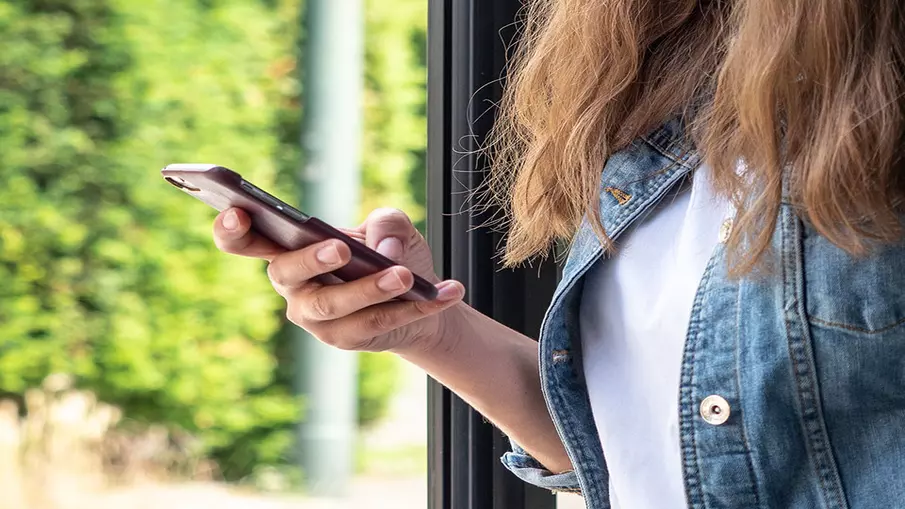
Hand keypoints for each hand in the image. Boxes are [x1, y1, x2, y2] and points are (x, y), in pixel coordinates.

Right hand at [212, 207, 464, 352]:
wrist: (420, 297)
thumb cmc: (392, 254)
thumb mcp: (394, 227)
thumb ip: (387, 223)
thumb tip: (383, 250)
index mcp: (289, 249)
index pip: (244, 241)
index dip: (231, 230)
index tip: (237, 212)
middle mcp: (292, 285)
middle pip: (286, 273)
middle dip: (312, 260)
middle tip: (340, 248)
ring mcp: (315, 317)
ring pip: (334, 305)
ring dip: (370, 289)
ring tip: (404, 276)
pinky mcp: (344, 340)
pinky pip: (374, 325)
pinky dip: (414, 308)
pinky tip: (447, 292)